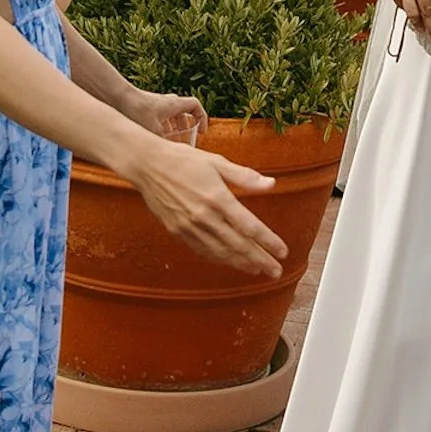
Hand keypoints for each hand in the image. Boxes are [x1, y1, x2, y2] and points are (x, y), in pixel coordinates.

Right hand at [124, 138, 286, 274]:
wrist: (148, 165)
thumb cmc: (184, 160)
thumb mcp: (217, 162)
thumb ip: (245, 177)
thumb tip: (271, 184)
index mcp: (218, 198)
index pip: (249, 226)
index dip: (268, 241)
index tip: (282, 251)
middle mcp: (204, 217)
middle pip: (238, 245)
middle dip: (259, 260)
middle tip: (276, 272)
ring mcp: (189, 227)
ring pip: (220, 252)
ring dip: (240, 263)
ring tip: (257, 270)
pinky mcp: (177, 231)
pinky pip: (201, 250)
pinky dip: (218, 258)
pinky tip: (229, 262)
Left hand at [125, 89, 209, 138]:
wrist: (117, 97)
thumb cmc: (137, 110)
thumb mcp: (153, 130)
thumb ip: (163, 143)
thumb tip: (168, 157)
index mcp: (174, 104)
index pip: (195, 106)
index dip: (201, 118)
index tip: (201, 130)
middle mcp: (167, 103)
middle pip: (183, 114)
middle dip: (185, 127)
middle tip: (184, 139)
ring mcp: (156, 105)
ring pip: (170, 117)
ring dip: (172, 129)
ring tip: (169, 141)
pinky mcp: (146, 108)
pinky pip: (159, 118)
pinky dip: (160, 128)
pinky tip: (153, 139)